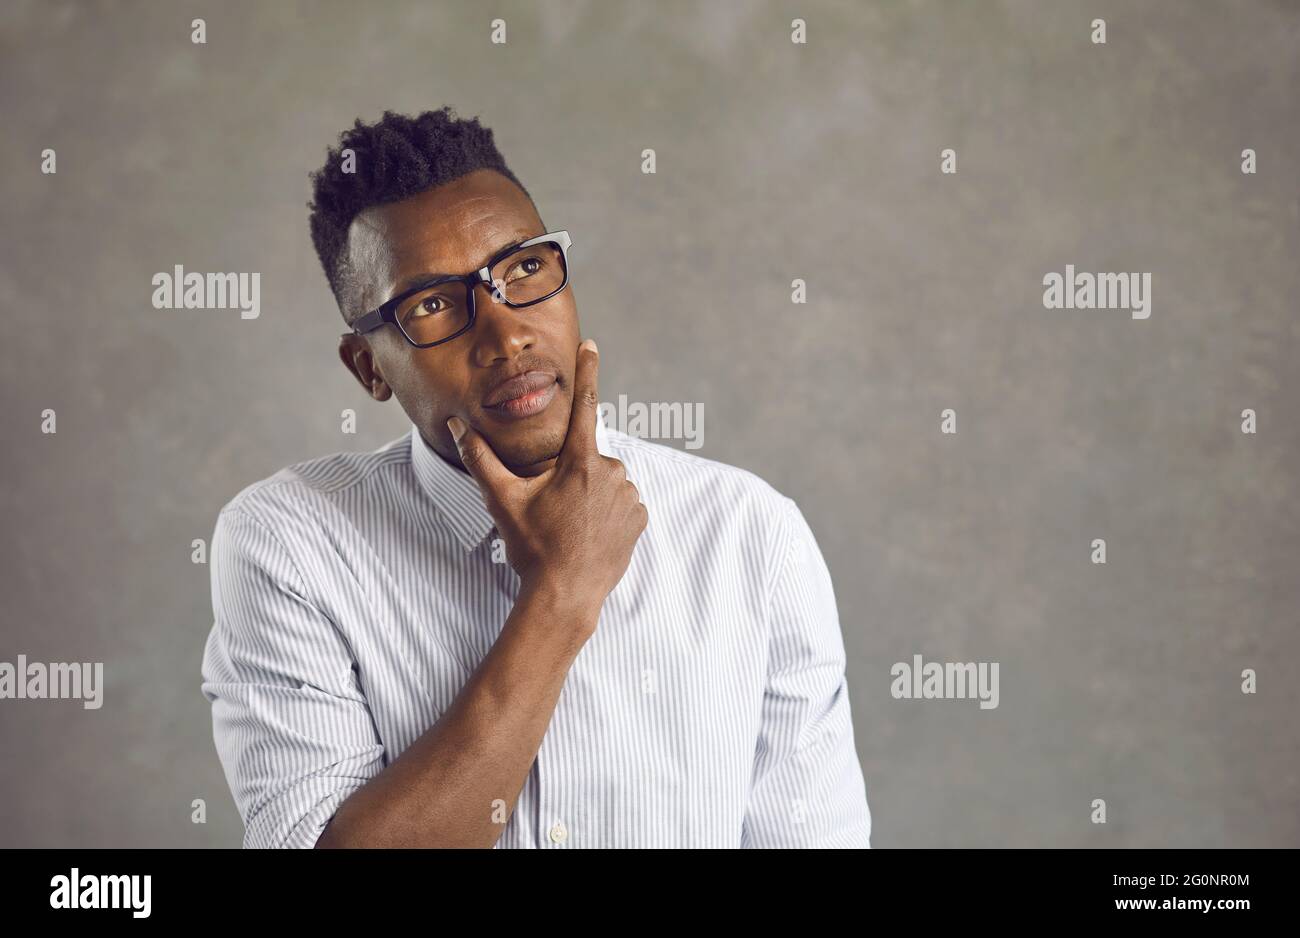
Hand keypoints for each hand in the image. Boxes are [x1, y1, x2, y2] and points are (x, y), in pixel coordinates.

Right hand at [447, 339, 647, 626]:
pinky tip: (588, 535)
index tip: (591, 344)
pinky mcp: (640, 519)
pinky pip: (622, 504)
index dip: (588, 372)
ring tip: (568, 526)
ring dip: (589, 495)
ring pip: (606, 481)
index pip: (585, 404)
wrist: (564, 595)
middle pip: (587, 458)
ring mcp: (629, 496)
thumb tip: (457, 426)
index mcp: (579, 461)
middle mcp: (611, 472)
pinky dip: (607, 514)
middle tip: (551, 509)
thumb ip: (480, 459)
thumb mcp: (502, 501)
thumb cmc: (532, 547)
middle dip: (571, 475)